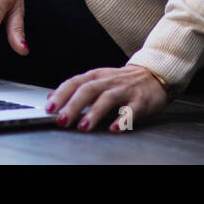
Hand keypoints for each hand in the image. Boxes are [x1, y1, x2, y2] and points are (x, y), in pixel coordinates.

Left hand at [46, 65, 172, 131]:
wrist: (154, 75)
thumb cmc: (122, 81)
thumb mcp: (97, 79)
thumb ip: (76, 88)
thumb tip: (51, 97)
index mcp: (96, 76)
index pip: (75, 82)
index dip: (61, 95)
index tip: (49, 108)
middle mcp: (109, 81)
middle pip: (88, 90)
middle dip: (73, 105)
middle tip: (62, 120)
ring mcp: (125, 90)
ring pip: (107, 98)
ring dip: (94, 113)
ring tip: (84, 126)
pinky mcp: (140, 100)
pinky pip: (131, 110)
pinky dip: (122, 119)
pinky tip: (115, 128)